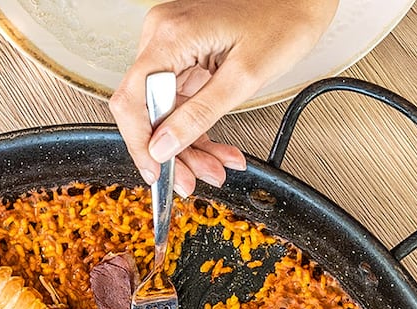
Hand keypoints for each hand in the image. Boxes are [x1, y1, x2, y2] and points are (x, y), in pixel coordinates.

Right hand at [109, 0, 339, 194]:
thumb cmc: (284, 21)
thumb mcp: (244, 78)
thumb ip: (199, 115)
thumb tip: (163, 147)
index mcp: (172, 35)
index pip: (133, 99)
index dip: (140, 143)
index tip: (155, 172)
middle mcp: (164, 35)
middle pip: (148, 108)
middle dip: (173, 150)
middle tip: (191, 180)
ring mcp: (173, 43)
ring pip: (165, 109)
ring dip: (189, 144)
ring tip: (215, 167)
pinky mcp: (185, 53)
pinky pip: (181, 99)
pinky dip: (197, 125)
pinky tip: (216, 148)